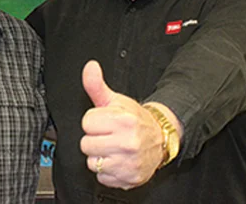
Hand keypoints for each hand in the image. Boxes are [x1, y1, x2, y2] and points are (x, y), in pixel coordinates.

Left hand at [80, 60, 162, 189]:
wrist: (160, 138)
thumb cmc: (134, 120)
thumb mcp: (115, 100)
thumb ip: (97, 85)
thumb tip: (90, 67)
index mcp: (122, 120)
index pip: (86, 123)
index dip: (93, 122)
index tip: (104, 122)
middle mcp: (127, 142)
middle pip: (86, 144)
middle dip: (94, 139)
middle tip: (108, 135)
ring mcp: (128, 162)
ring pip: (92, 162)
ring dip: (99, 156)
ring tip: (112, 148)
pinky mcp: (128, 178)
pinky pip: (102, 177)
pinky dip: (107, 171)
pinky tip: (117, 161)